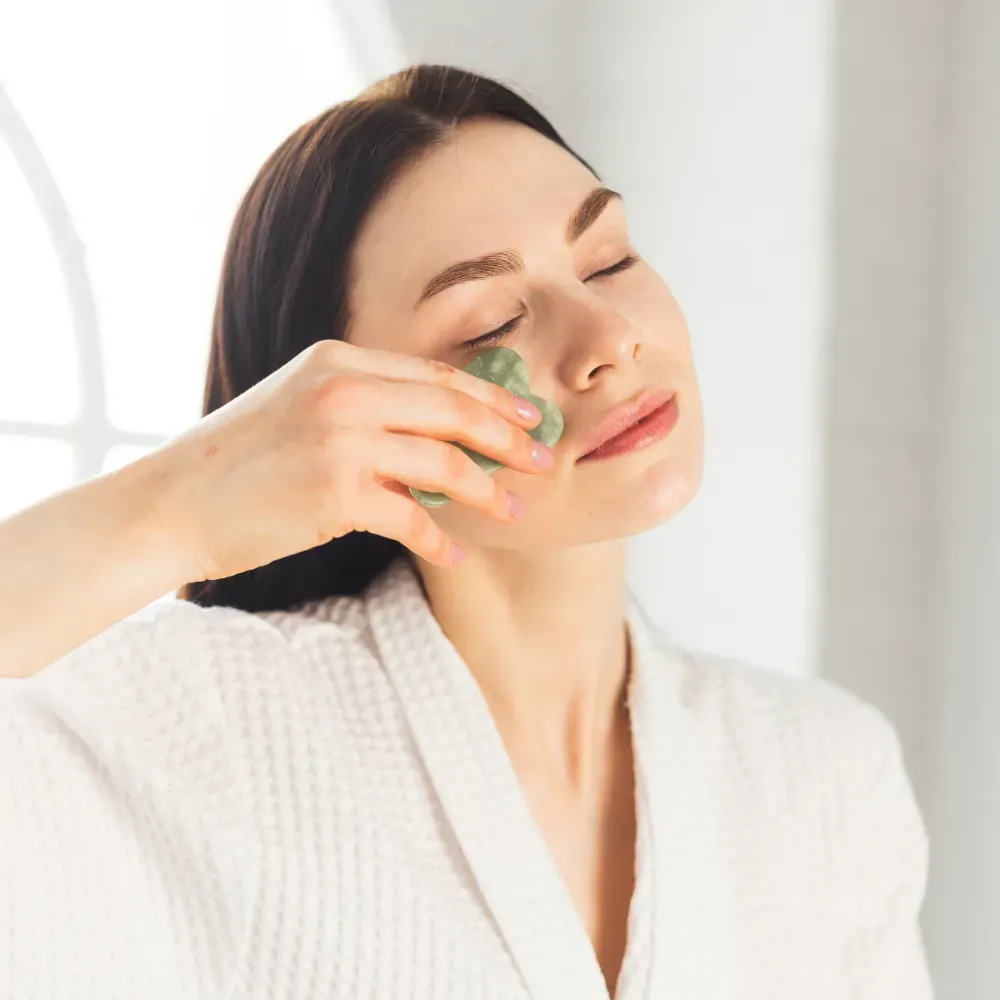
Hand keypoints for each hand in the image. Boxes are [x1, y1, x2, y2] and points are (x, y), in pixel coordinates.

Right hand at [149, 339, 553, 578]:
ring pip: (443, 463)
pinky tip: (453, 553)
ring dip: (486, 491)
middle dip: (507, 437)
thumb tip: (430, 436)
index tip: (526, 418)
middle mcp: (343, 391)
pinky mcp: (335, 494)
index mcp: (337, 362)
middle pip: (452, 409)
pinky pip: (412, 517)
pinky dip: (438, 538)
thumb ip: (361, 408)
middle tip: (543, 460)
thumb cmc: (237, 461)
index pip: (435, 375)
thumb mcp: (297, 407)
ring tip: (513, 512)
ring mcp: (340, 440)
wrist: (170, 503)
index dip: (490, 398)